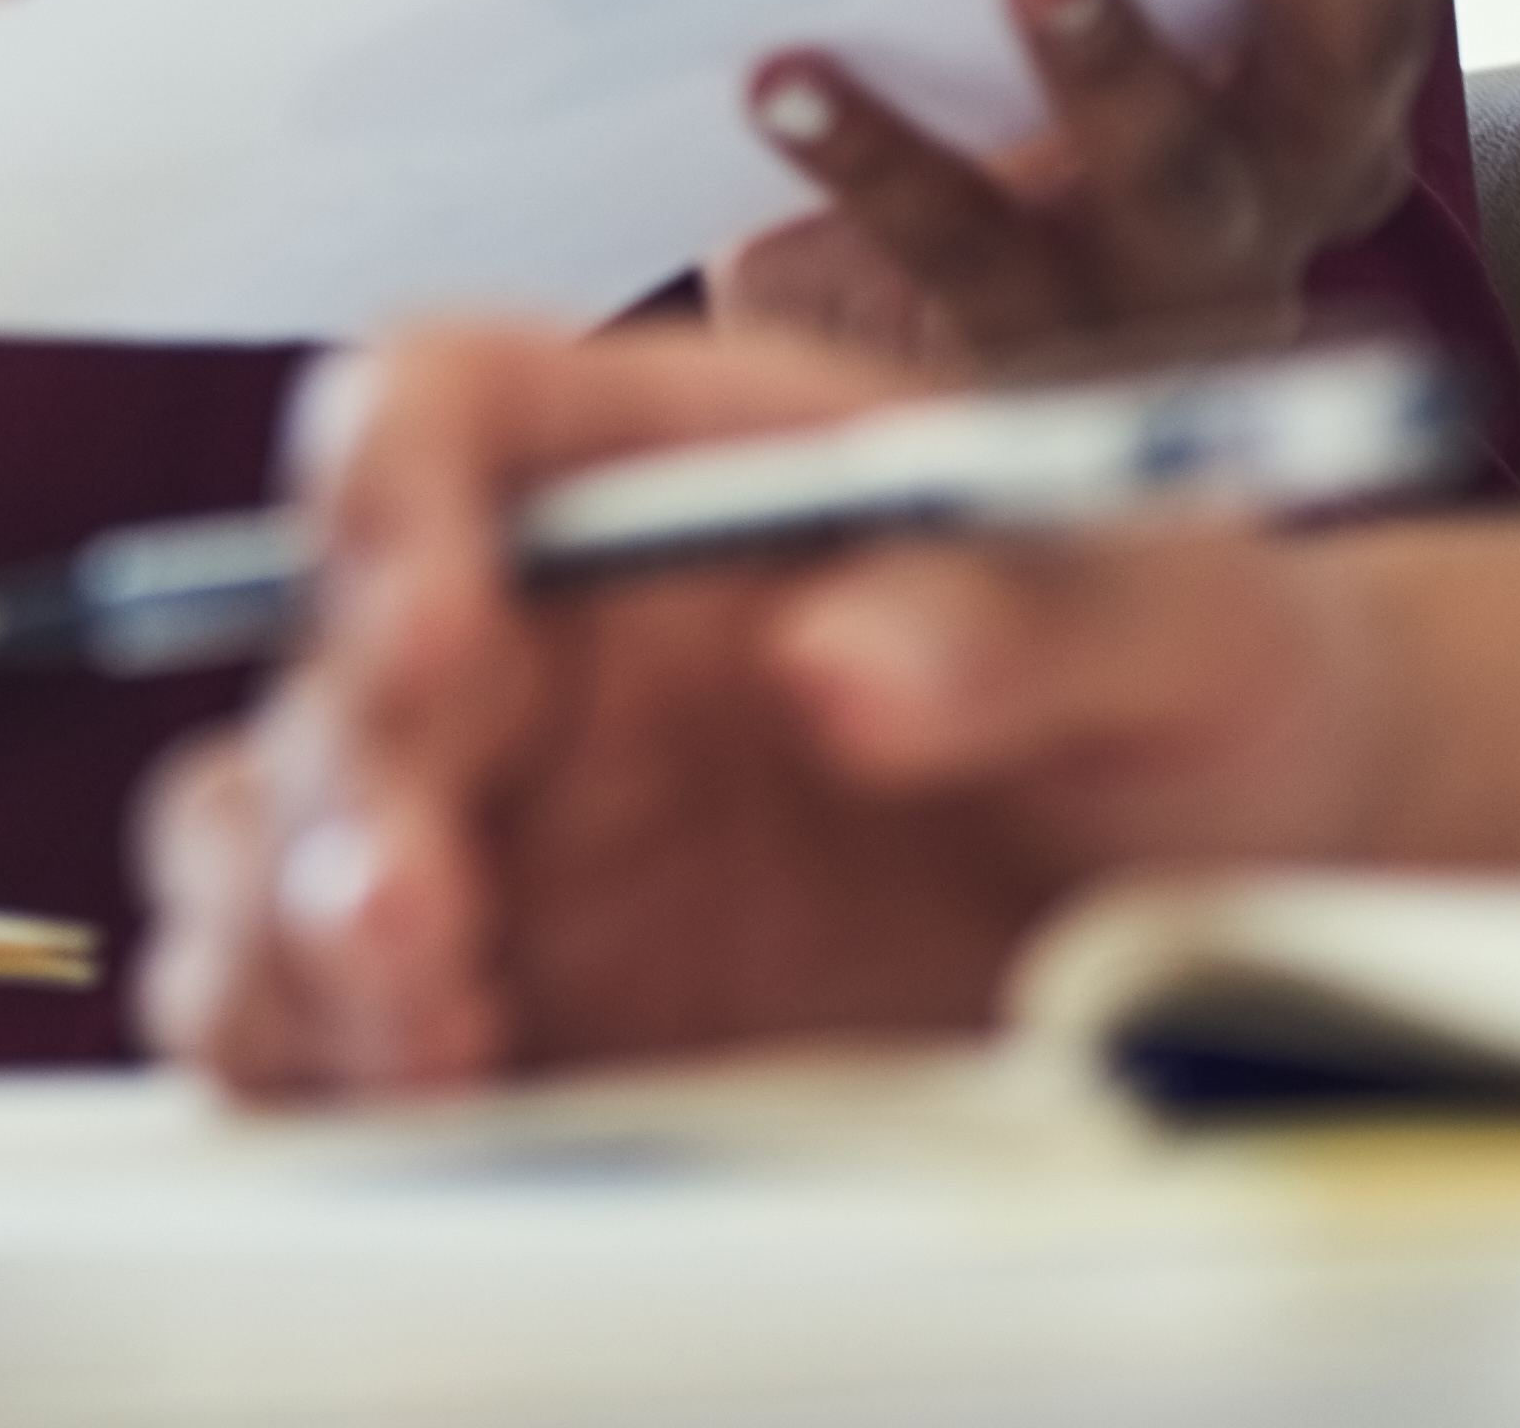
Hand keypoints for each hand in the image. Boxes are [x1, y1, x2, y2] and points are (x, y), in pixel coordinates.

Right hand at [137, 316, 1396, 1096]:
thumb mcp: (1174, 614)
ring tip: (417, 1046)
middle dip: (339, 800)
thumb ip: (1018, 613)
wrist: (1253, 891)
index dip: (385, 497)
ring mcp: (503, 830)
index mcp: (645, 470)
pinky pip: (323, 1025)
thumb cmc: (1197, 687)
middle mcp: (530, 639)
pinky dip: (319, 1068)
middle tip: (417, 928)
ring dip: (287, 940)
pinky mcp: (511, 1007)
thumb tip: (838, 667)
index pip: (431, 409)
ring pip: (266, 846)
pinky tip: (419, 1111)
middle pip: (327, 665)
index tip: (436, 624)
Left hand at [711, 0, 1519, 366]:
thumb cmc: (1014, 48)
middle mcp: (1302, 147)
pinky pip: (955, 243)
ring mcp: (1176, 260)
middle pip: (1351, 36)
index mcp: (1344, 22)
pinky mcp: (1029, 333)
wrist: (912, 305)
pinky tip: (779, 75)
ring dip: (1120, 58)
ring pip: (1177, 170)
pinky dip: (870, 153)